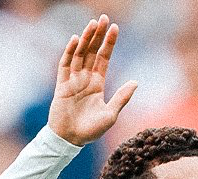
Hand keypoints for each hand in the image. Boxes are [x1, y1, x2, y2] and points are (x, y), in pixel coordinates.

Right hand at [47, 14, 136, 147]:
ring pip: (79, 55)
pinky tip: (75, 40)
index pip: (104, 58)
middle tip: (103, 18)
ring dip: (85, 39)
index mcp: (97, 84)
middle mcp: (85, 79)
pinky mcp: (62, 86)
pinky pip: (65, 65)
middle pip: (92, 52)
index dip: (109, 43)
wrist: (70, 141)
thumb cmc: (90, 131)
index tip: (115, 28)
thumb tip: (136, 82)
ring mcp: (73, 81)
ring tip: (92, 24)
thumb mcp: (111, 115)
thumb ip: (122, 98)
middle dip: (97, 35)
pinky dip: (69, 52)